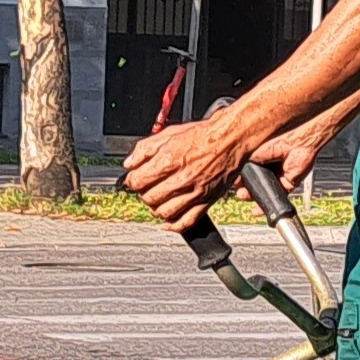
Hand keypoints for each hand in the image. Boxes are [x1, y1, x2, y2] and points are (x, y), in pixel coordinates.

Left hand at [123, 107, 258, 230]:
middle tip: (146, 188)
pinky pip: (186, 222)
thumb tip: (130, 163)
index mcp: (169, 160)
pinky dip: (172, 226)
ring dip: (155, 209)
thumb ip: (145, 148)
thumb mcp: (169, 134)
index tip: (133, 179)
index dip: (132, 180)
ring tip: (157, 200)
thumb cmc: (202, 135)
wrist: (230, 139)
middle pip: (149, 198)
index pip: (138, 181)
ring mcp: (195, 193)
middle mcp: (182, 179)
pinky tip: (167, 222)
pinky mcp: (206, 202)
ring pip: (164, 212)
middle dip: (143, 194)